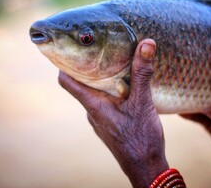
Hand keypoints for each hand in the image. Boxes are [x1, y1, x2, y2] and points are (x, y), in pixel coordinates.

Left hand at [58, 39, 167, 187]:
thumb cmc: (141, 138)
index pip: (66, 81)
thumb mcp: (143, 102)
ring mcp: (100, 120)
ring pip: (96, 94)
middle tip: (101, 50)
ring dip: (104, 80)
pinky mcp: (110, 125)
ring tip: (117, 65)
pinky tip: (127, 89)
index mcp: (93, 104)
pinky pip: (105, 103)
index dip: (64, 62)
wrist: (145, 167)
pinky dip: (112, 92)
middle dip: (90, 67)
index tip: (69, 46)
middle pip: (82, 84)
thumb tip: (146, 43)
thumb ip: (142, 73)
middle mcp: (92, 112)